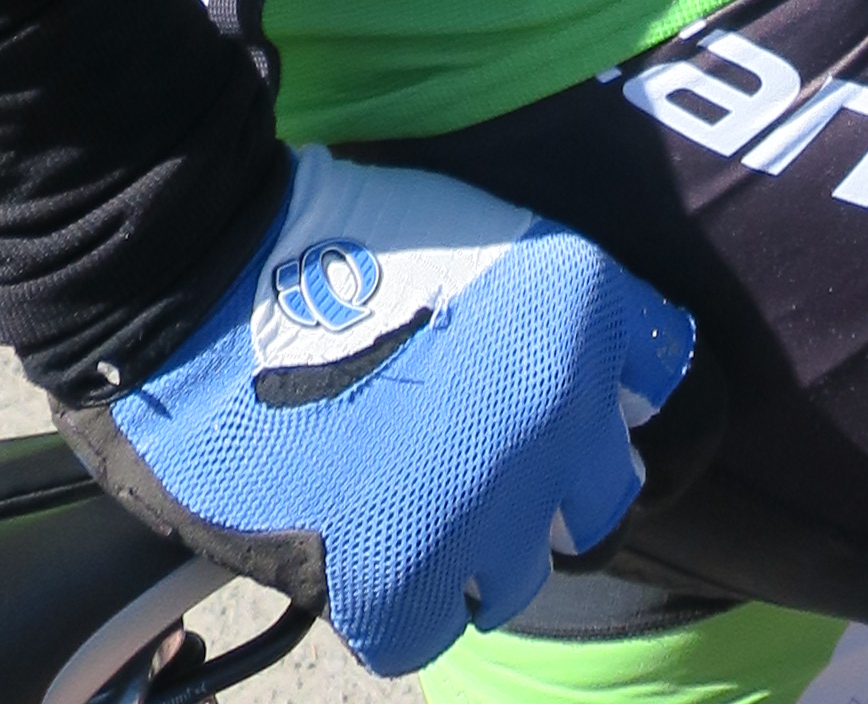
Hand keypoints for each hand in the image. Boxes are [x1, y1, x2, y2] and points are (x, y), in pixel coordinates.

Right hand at [62, 148, 694, 672]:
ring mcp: (483, 496)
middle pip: (600, 499)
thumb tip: (597, 398)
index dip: (614, 403)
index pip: (670, 383)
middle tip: (468, 463)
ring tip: (397, 503)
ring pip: (511, 579)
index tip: (575, 409)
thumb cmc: (326, 235)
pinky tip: (348, 546)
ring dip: (463, 553)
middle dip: (542, 488)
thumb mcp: (481, 231)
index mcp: (587, 304)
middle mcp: (560, 405)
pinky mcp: (394, 570)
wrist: (197, 267)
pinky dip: (386, 608)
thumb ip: (550, 313)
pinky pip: (419, 637)